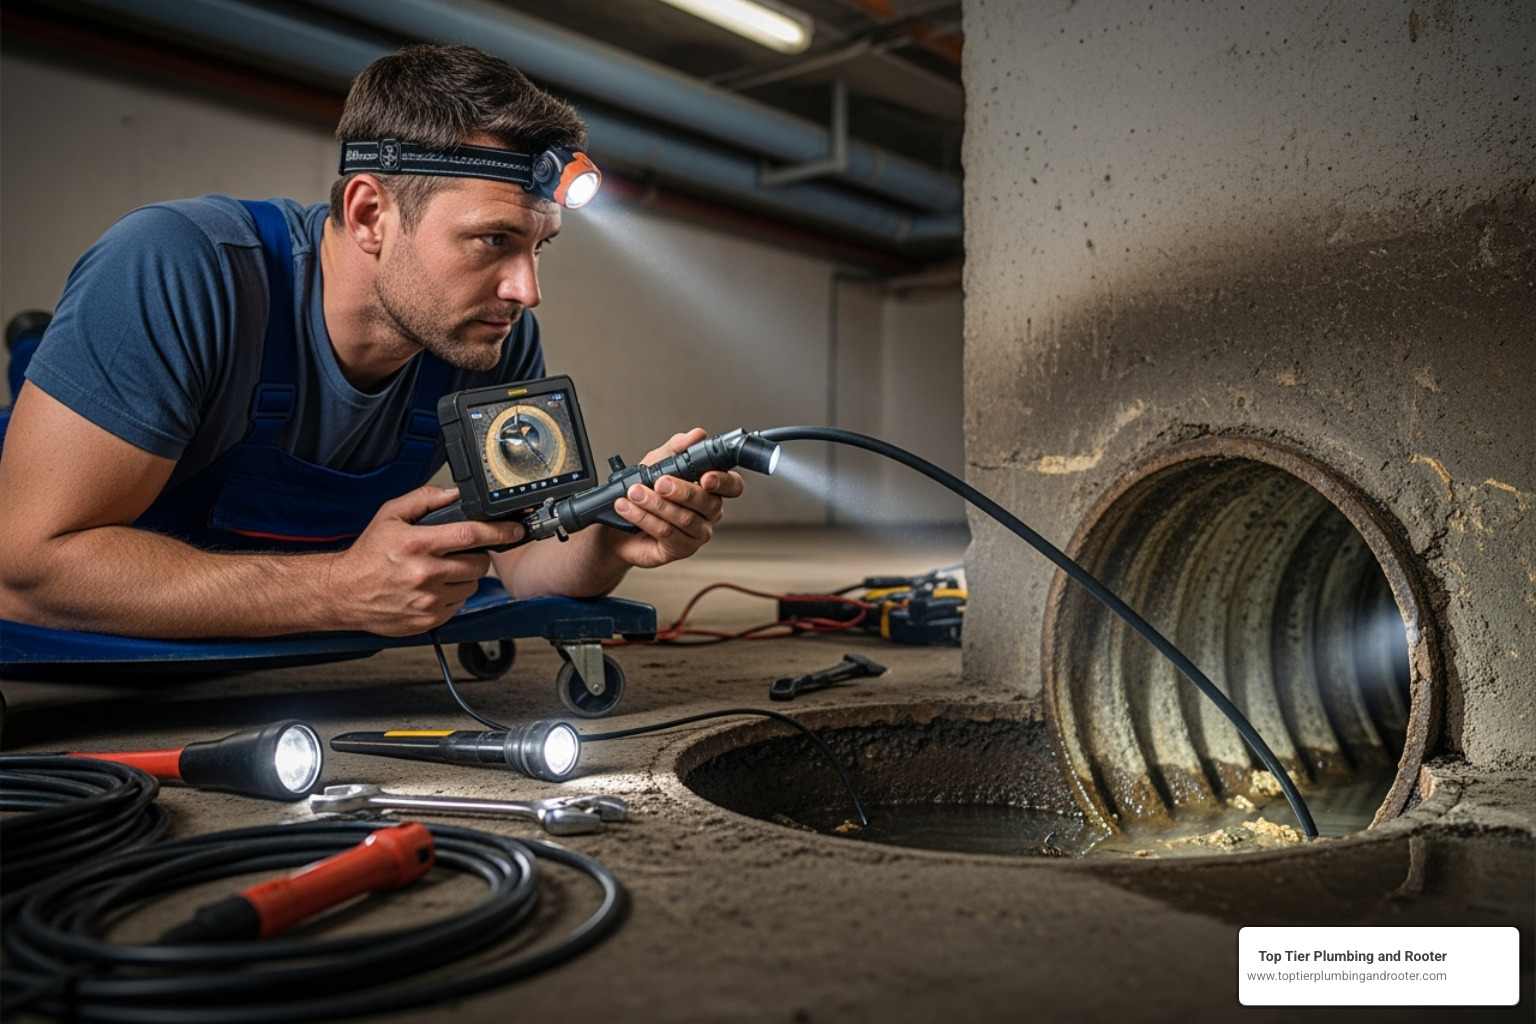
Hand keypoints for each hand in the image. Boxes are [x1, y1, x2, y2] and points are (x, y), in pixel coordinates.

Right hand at [331, 486, 524, 635]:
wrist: (343, 593)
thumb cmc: (367, 555)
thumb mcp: (390, 516)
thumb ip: (424, 500)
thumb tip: (454, 495)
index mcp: (417, 544)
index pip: (470, 534)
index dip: (499, 532)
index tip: (514, 531)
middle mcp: (424, 574)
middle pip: (478, 562)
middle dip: (477, 554)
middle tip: (460, 552)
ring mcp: (427, 600)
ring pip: (472, 584)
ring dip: (465, 575)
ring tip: (442, 570)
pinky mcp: (428, 620)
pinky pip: (459, 604)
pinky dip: (453, 594)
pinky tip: (434, 587)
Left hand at [606, 429, 745, 568]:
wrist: (619, 524)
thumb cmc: (644, 492)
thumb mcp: (657, 463)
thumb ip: (676, 448)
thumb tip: (696, 435)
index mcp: (711, 489)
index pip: (732, 486)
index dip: (723, 482)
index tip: (706, 477)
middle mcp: (709, 513)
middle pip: (707, 503)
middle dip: (681, 490)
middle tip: (659, 482)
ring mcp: (697, 533)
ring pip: (684, 518)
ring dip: (655, 504)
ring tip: (634, 493)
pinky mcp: (680, 549)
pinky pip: (667, 533)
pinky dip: (645, 518)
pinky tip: (628, 508)